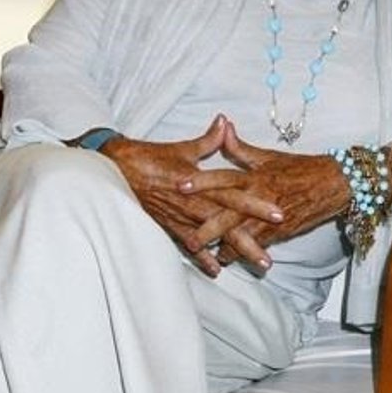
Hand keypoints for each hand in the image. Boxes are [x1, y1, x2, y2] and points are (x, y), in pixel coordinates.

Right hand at [100, 116, 283, 275]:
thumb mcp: (181, 149)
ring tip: (253, 266)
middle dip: (248, 241)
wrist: (113, 171)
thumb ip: (207, 141)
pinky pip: (188, 244)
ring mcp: (179, 217)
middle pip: (226, 225)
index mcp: (198, 183)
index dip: (255, 205)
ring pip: (211, 239)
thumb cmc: (147, 158)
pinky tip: (216, 270)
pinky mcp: (168, 225)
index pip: (233, 195)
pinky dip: (202, 258)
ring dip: (232, 252)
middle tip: (268, 259)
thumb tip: (224, 122)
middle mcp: (191, 203)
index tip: (279, 214)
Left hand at [182, 121, 348, 262]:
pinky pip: (260, 244)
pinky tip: (230, 259)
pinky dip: (245, 252)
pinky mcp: (283, 231)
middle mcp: (262, 198)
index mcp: (256, 176)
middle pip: (230, 215)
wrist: (333, 185)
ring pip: (244, 235)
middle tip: (189, 240)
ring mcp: (272, 217)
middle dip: (208, 229)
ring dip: (224, 247)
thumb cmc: (300, 168)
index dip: (203, 181)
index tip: (181, 185)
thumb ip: (242, 148)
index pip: (225, 178)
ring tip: (205, 254)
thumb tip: (224, 127)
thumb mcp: (269, 156)